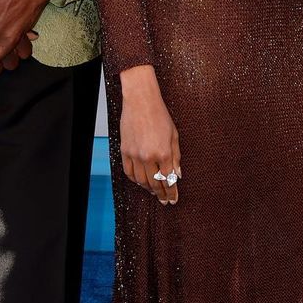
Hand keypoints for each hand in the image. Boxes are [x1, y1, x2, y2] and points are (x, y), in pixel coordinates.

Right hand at [118, 65, 180, 204]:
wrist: (141, 102)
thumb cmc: (159, 115)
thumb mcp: (174, 136)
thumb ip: (176, 157)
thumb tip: (178, 175)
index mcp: (164, 153)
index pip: (169, 180)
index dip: (172, 192)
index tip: (173, 199)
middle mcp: (148, 157)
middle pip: (155, 183)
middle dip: (161, 194)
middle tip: (165, 200)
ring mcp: (135, 155)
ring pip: (141, 181)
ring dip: (148, 189)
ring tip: (154, 192)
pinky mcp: (125, 151)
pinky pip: (128, 172)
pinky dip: (135, 180)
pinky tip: (141, 182)